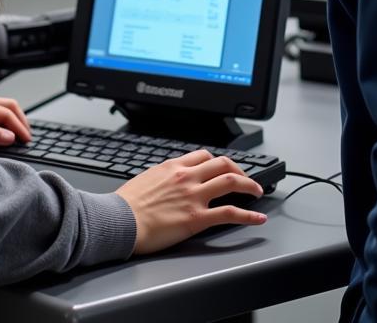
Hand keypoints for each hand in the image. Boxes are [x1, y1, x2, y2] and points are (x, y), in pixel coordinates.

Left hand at [0, 94, 30, 144]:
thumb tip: (10, 136)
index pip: (6, 112)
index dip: (19, 126)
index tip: (26, 140)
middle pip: (9, 106)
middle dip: (21, 120)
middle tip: (28, 138)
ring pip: (3, 109)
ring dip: (14, 121)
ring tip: (21, 136)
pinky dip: (5, 123)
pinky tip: (6, 134)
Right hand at [117, 148, 266, 254]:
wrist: (119, 221)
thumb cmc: (126, 204)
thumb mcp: (146, 178)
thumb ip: (163, 176)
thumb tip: (170, 179)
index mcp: (174, 167)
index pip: (204, 155)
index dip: (219, 162)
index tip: (225, 168)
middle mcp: (187, 177)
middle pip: (222, 164)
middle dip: (240, 170)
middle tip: (247, 179)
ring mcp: (193, 196)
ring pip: (231, 182)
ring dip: (250, 186)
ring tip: (258, 192)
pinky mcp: (196, 218)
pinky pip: (229, 213)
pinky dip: (248, 215)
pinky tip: (257, 219)